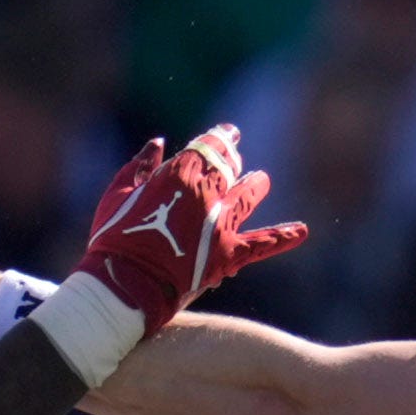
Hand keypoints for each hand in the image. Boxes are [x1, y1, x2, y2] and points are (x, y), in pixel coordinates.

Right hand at [73, 127, 306, 331]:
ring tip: (260, 179)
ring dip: (255, 185)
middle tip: (235, 157)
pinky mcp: (231, 253)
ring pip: (248, 195)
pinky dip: (283, 236)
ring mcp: (222, 224)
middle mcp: (207, 194)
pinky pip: (263, 243)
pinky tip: (302, 231)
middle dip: (231, 159)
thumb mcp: (118, 194)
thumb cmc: (113, 236)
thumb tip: (159, 143)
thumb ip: (140, 165)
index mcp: (178, 175)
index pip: (207, 147)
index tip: (227, 132)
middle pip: (228, 168)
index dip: (219, 137)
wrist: (126, 282)